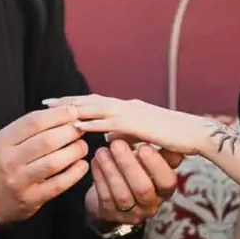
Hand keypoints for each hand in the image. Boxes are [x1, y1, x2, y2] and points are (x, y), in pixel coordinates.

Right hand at [0, 106, 88, 224]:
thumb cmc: (3, 163)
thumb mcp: (7, 141)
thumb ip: (31, 127)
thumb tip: (64, 112)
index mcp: (3, 140)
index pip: (33, 121)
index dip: (58, 115)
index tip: (73, 111)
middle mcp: (9, 160)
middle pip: (46, 141)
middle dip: (69, 132)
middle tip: (81, 129)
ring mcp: (20, 181)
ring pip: (53, 163)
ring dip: (74, 151)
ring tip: (82, 146)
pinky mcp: (31, 199)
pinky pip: (58, 185)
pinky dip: (74, 173)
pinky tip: (82, 165)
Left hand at [45, 94, 206, 157]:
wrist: (194, 134)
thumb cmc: (173, 136)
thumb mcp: (144, 134)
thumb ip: (125, 133)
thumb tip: (109, 137)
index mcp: (127, 108)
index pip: (96, 102)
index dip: (76, 102)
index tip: (56, 104)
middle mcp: (126, 106)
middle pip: (90, 101)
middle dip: (67, 101)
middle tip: (45, 102)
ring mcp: (130, 113)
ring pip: (95, 108)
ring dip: (73, 109)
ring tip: (52, 111)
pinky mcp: (135, 124)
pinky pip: (108, 124)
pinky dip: (90, 124)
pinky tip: (75, 127)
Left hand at [86, 137, 181, 227]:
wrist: (115, 195)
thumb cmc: (137, 170)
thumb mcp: (151, 162)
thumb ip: (160, 151)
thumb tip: (168, 134)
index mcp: (165, 189)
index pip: (167, 181)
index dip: (156, 165)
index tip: (144, 146)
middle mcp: (151, 204)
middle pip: (143, 188)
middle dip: (128, 164)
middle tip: (117, 144)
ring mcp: (131, 212)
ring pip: (122, 194)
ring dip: (110, 169)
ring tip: (102, 151)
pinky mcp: (111, 213)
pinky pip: (105, 196)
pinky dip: (99, 177)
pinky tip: (95, 161)